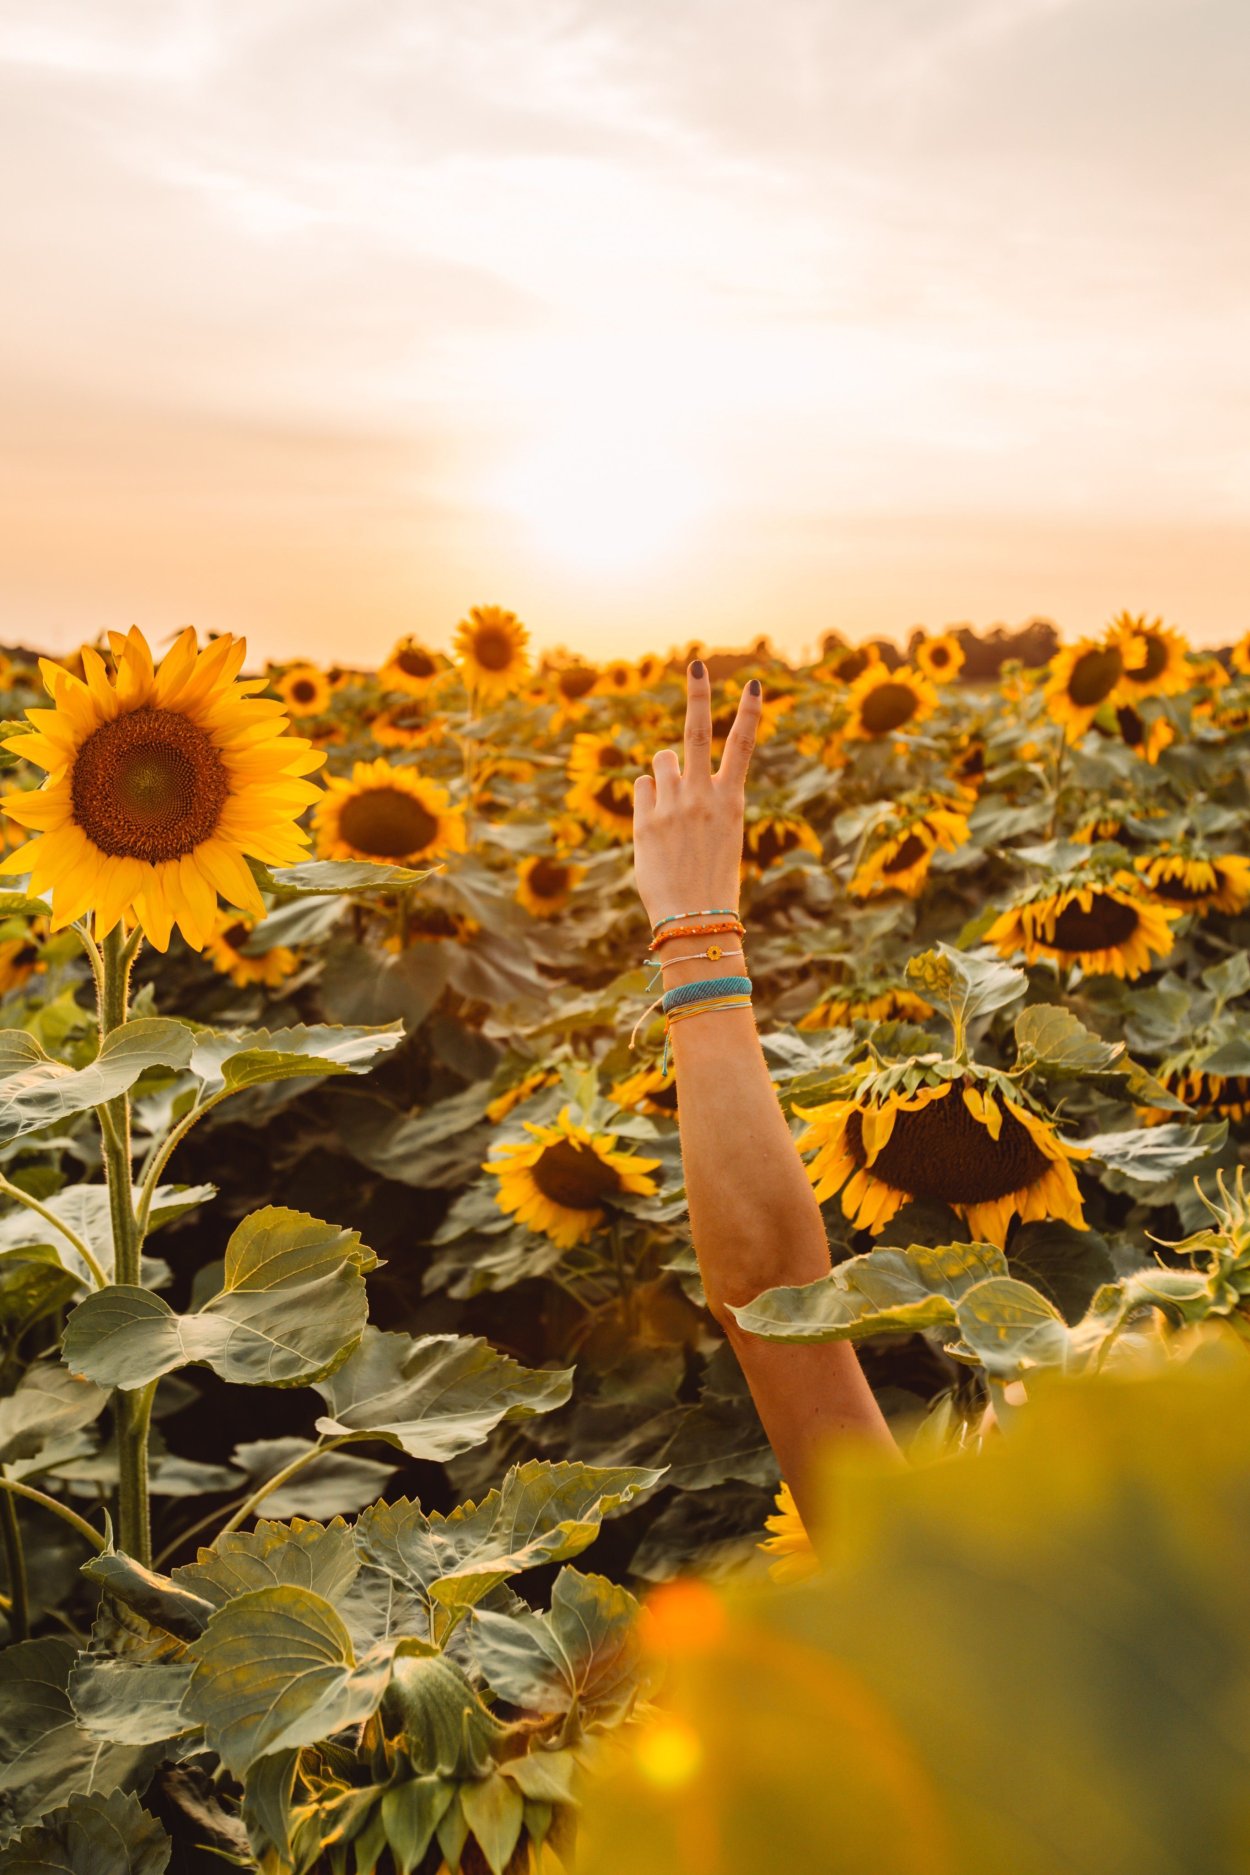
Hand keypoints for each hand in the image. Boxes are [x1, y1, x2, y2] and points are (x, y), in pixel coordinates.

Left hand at [632, 663, 761, 928]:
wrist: (693, 919)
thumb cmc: (712, 882)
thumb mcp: (721, 837)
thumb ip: (701, 801)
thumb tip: (665, 773)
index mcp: (731, 801)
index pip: (742, 747)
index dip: (749, 713)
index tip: (753, 685)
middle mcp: (701, 795)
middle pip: (696, 732)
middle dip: (698, 695)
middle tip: (696, 664)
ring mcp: (671, 805)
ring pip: (661, 762)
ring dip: (664, 773)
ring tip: (672, 808)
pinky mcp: (645, 819)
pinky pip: (643, 787)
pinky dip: (648, 798)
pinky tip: (657, 827)